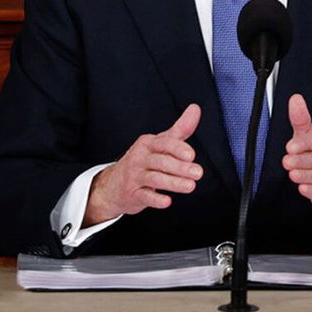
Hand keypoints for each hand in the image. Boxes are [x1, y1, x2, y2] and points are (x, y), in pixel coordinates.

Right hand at [84, 104, 202, 224]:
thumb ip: (180, 129)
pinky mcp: (132, 194)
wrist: (113, 184)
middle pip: (161, 161)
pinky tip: (167, 202)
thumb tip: (195, 108)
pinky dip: (155, 199)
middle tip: (198, 173)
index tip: (191, 155)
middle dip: (180, 167)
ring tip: (190, 186)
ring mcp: (134, 176)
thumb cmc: (143, 161)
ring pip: (154, 178)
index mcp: (148, 143)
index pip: (164, 143)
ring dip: (173, 183)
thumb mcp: (160, 143)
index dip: (177, 149)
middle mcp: (139, 158)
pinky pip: (144, 196)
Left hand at [281, 94, 311, 213]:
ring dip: (304, 175)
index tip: (291, 146)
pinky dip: (311, 191)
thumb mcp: (309, 136)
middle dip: (300, 160)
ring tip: (293, 174)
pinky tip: (304, 188)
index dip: (303, 143)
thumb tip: (295, 99)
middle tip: (287, 161)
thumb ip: (300, 119)